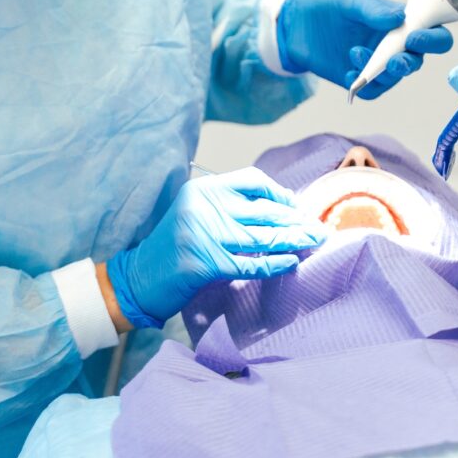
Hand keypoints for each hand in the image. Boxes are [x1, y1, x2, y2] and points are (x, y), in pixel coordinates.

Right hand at [105, 168, 324, 327]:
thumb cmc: (173, 246)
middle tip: (318, 228)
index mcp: (203, 189)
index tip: (296, 206)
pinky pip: (252, 263)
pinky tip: (292, 263)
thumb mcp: (196, 212)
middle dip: (295, 219)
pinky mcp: (208, 263)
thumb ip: (228, 205)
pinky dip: (276, 264)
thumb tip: (280, 205)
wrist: (139, 277)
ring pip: (262, 236)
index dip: (278, 192)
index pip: (251, 180)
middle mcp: (204, 207)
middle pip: (263, 210)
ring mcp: (205, 235)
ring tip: (315, 241)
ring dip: (293, 240)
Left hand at [277, 0, 452, 99]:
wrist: (295, 24)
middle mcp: (394, 45)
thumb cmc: (328, 7)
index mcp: (401, 23)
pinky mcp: (360, 79)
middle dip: (408, 63)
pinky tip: (349, 74)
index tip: (414, 38)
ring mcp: (378, 64)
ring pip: (394, 78)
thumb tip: (400, 17)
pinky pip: (373, 91)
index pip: (432, 34)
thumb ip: (373, 9)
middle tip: (392, 60)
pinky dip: (365, 85)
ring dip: (381, 72)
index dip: (432, 39)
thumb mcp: (350, 1)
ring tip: (355, 53)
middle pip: (417, 61)